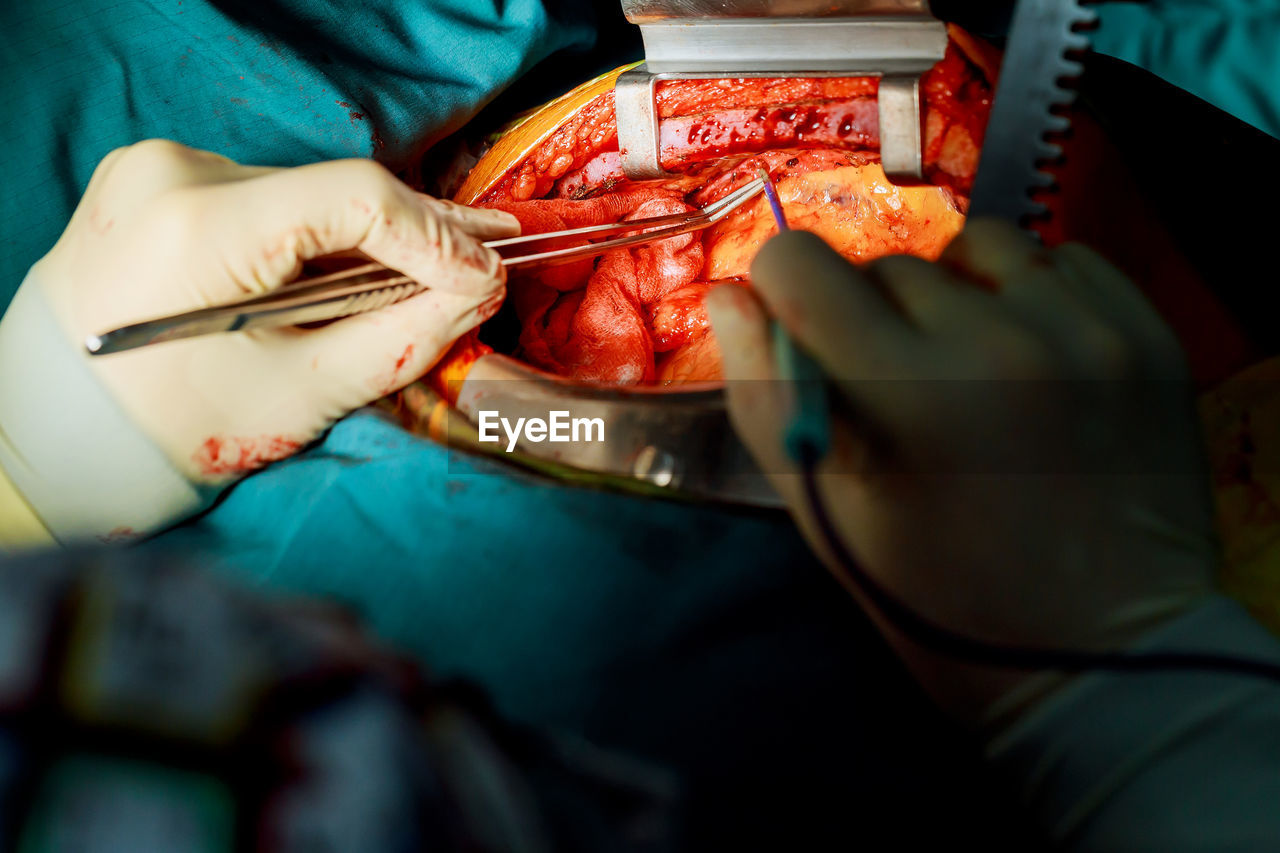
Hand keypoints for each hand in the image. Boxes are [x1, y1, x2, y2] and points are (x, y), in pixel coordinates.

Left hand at [1, 140, 516, 539]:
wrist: (59, 429)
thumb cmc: (176, 428)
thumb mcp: (302, 394)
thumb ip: (403, 337)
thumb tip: (481, 290)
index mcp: (197, 229)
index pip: (354, 198)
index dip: (436, 236)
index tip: (488, 275)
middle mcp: (171, 176)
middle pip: (333, 193)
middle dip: (419, 233)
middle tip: (497, 247)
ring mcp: (156, 171)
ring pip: (306, 197)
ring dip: (371, 235)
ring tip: (447, 256)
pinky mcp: (155, 181)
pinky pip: (268, 200)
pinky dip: (319, 235)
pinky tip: (368, 260)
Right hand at [705, 221, 1217, 726]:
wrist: (1106, 658)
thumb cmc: (943, 601)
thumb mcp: (831, 514)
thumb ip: (766, 398)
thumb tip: (731, 299)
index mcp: (908, 392)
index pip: (800, 264)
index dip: (785, 294)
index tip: (803, 332)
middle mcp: (1001, 340)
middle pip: (887, 266)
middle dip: (872, 316)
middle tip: (898, 391)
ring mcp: (1088, 332)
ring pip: (978, 247)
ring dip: (955, 292)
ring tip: (969, 365)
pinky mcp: (1147, 336)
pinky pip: (1064, 260)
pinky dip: (1033, 296)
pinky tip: (1032, 360)